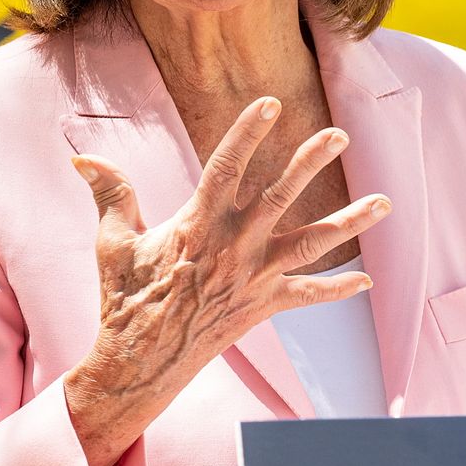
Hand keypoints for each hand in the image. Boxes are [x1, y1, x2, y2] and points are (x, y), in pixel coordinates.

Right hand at [63, 96, 389, 465]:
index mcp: (198, 224)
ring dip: (349, 222)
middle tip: (340, 134)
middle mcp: (234, 247)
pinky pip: (307, 296)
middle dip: (310, 162)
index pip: (227, 167)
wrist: (141, 363)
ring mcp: (254, 277)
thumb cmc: (125, 300)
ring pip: (311, 242)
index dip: (247, 133)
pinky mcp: (264, 306)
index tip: (269, 103)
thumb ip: (110, 194)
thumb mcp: (113, 243)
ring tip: (384, 203)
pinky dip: (337, 289)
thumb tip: (81, 158)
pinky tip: (365, 280)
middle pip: (281, 196)